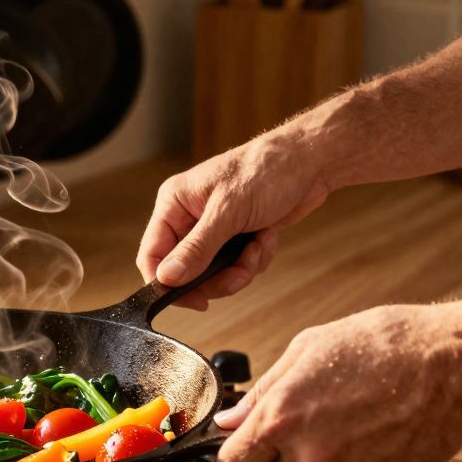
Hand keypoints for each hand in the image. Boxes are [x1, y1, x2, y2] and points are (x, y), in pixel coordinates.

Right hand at [136, 132, 330, 309]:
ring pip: (213, 274)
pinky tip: (267, 238)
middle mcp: (189, 217)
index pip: (152, 255)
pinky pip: (236, 266)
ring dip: (241, 268)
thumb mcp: (228, 212)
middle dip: (217, 277)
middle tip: (240, 274)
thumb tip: (167, 278)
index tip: (193, 299)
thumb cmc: (266, 171)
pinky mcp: (236, 236)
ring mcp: (213, 228)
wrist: (309, 162)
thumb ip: (196, 248)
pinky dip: (255, 259)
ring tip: (258, 247)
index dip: (166, 283)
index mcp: (174, 204)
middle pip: (186, 271)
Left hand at [214, 303, 461, 461]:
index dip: (238, 457)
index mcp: (281, 418)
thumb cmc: (382, 345)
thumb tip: (231, 421)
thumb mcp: (308, 349)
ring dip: (328, 460)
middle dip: (286, 458)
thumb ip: (263, 392)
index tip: (247, 448)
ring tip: (356, 417)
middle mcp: (309, 454)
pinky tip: (380, 431)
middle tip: (315, 422)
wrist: (454, 364)